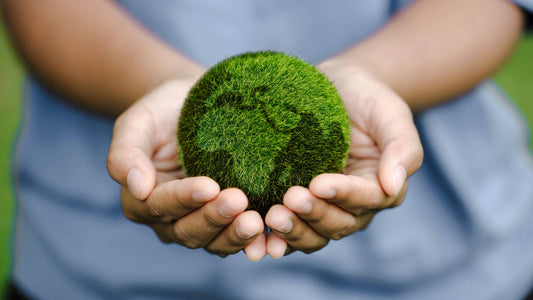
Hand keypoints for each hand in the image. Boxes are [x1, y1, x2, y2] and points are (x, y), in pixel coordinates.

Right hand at [107, 78, 265, 260]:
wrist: (195, 106)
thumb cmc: (163, 112)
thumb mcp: (137, 122)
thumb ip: (126, 154)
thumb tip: (138, 188)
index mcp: (142, 199)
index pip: (160, 205)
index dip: (184, 198)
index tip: (209, 186)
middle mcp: (170, 219)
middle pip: (188, 230)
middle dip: (213, 218)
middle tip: (238, 200)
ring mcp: (200, 223)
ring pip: (213, 242)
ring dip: (234, 235)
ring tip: (255, 222)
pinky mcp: (227, 221)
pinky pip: (236, 239)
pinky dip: (252, 243)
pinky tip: (269, 239)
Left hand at [265, 62, 423, 257]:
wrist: (336, 89)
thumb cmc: (367, 98)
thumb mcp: (391, 113)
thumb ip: (402, 148)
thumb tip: (394, 185)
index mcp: (379, 186)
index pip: (366, 200)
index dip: (343, 195)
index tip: (319, 183)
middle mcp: (353, 205)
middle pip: (339, 224)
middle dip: (315, 214)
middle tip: (290, 198)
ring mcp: (324, 208)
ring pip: (314, 235)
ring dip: (294, 231)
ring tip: (273, 217)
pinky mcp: (297, 206)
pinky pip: (289, 231)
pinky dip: (276, 239)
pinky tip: (259, 239)